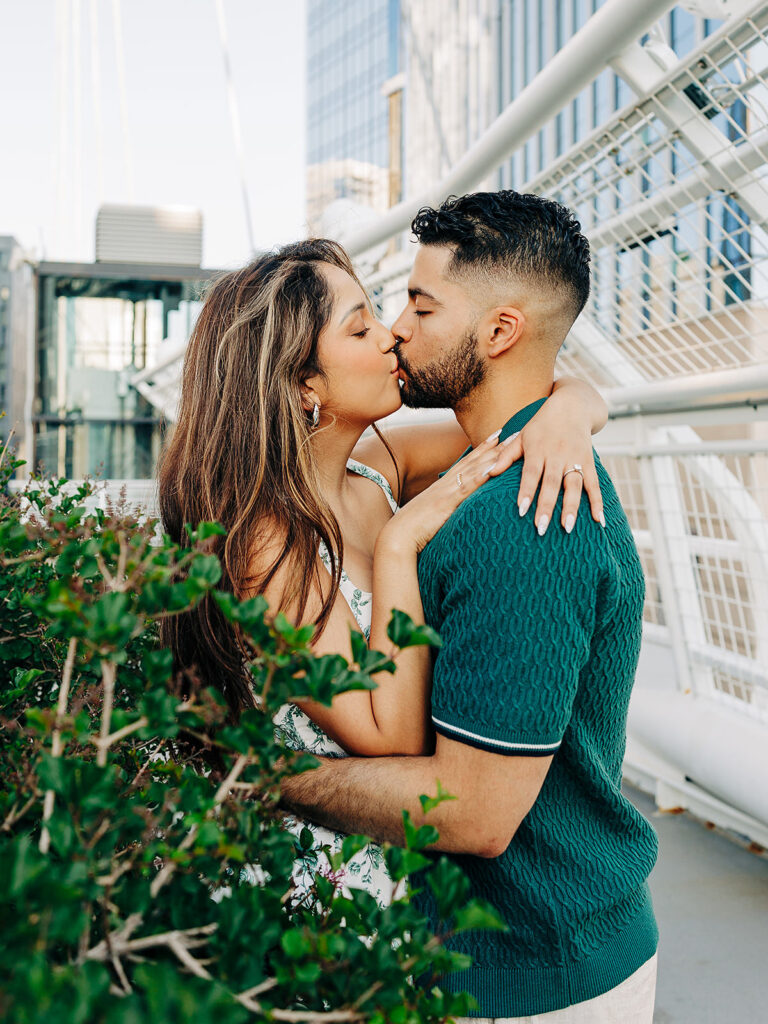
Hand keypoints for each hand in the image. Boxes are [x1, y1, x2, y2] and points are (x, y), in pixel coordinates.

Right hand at [378, 431, 502, 554]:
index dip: (483, 448)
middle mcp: (446, 483)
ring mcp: (446, 491)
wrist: (399, 535)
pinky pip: (465, 489)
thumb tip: (456, 507)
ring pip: (473, 469)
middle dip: (495, 446)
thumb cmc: (415, 527)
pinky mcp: (446, 504)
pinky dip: (478, 478)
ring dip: (493, 456)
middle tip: (515, 432)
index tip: (498, 435)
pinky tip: (492, 469)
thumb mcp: (434, 512)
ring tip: (509, 444)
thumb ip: (447, 506)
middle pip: (475, 460)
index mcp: (444, 485)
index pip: (467, 462)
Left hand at [486, 420, 603, 535]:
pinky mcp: (589, 462)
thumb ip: (506, 455)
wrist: (572, 407)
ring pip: (574, 486)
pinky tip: (598, 520)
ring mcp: (575, 459)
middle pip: (552, 483)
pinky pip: (594, 484)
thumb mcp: (521, 435)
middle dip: (547, 506)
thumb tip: (488, 472)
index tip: (522, 510)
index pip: (532, 472)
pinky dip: (597, 502)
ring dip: (572, 507)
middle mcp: (558, 455)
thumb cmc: (541, 425)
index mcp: (538, 449)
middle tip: (541, 528)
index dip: (527, 490)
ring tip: (567, 528)